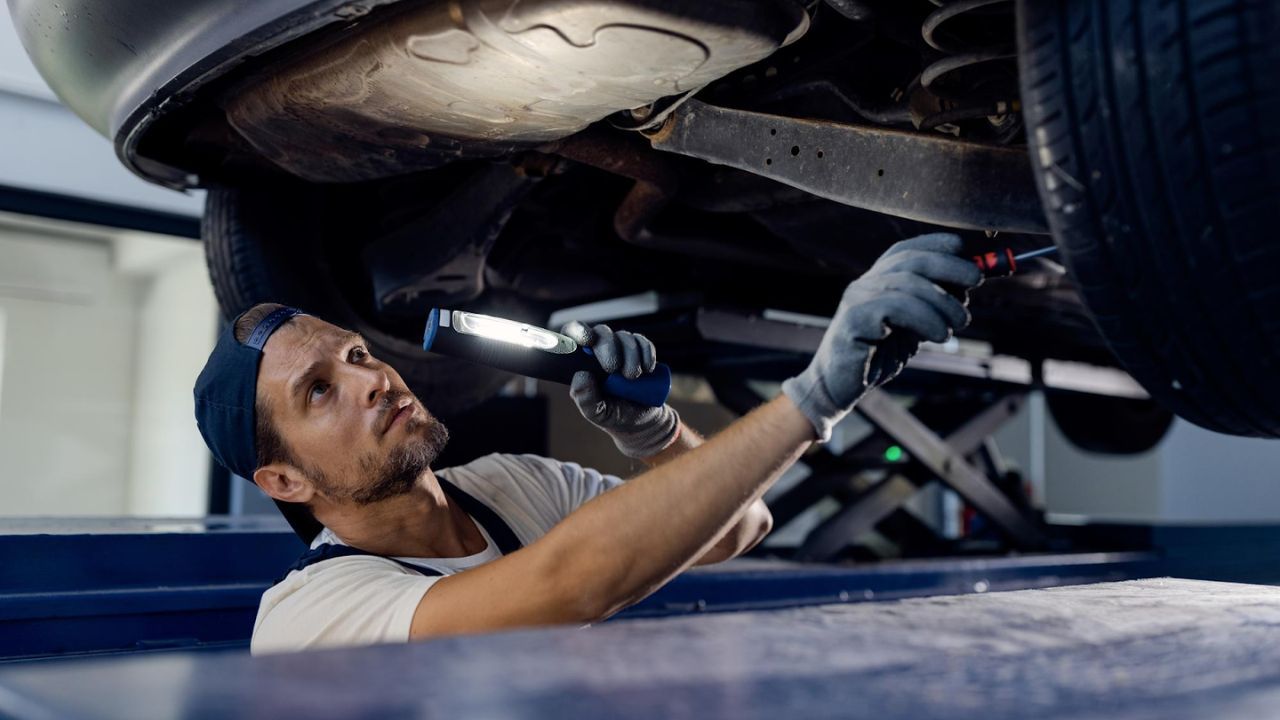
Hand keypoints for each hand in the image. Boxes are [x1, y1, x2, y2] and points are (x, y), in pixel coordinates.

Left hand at [559, 321, 680, 458]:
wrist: (641, 421)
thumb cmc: (612, 414)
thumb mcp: (596, 413)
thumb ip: (584, 398)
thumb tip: (581, 374)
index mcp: (582, 362)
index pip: (573, 335)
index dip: (578, 331)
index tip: (587, 341)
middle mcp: (600, 350)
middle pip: (601, 333)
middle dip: (608, 347)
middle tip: (614, 369)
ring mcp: (621, 348)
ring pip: (624, 336)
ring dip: (631, 355)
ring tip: (633, 377)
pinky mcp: (640, 351)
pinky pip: (642, 341)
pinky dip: (646, 352)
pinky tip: (647, 368)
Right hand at [782, 233, 981, 439]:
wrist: (839, 385)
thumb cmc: (877, 355)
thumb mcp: (913, 326)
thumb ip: (933, 305)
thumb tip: (969, 284)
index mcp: (877, 280)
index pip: (905, 249)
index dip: (935, 244)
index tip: (964, 248)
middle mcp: (865, 284)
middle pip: (910, 261)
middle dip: (949, 266)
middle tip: (976, 281)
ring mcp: (857, 299)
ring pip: (906, 284)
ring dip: (943, 302)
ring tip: (959, 323)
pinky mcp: (854, 320)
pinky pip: (894, 308)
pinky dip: (925, 318)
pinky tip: (939, 335)